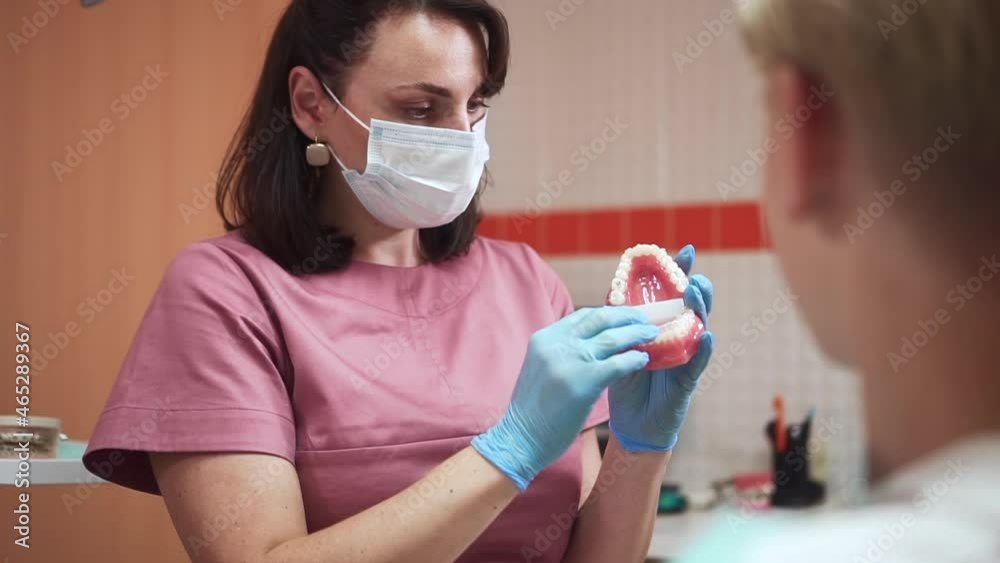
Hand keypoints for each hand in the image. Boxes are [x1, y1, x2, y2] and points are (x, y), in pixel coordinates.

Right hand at [472, 307, 659, 490]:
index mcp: (544, 338)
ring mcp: (569, 361)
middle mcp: (556, 344)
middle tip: (645, 320)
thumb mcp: (541, 368)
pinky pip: (617, 363)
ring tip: (653, 335)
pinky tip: (644, 360)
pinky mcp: (583, 382)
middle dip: (627, 316)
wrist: (520, 439)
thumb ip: (560, 352)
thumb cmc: (532, 410)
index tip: (626, 316)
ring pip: (612, 338)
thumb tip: (589, 343)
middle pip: (600, 318)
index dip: (609, 313)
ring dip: (637, 334)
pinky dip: (634, 359)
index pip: (583, 315)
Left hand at [608, 245, 715, 452]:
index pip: (672, 294)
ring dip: (699, 309)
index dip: (680, 273)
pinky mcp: (687, 381)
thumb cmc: (626, 383)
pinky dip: (704, 350)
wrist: (632, 425)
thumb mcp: (619, 347)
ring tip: (697, 292)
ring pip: (699, 328)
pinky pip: (698, 363)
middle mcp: (677, 338)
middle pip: (692, 306)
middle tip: (693, 272)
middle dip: (695, 286)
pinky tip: (708, 337)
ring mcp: (685, 357)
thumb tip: (613, 293)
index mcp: (660, 327)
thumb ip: (621, 324)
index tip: (685, 250)